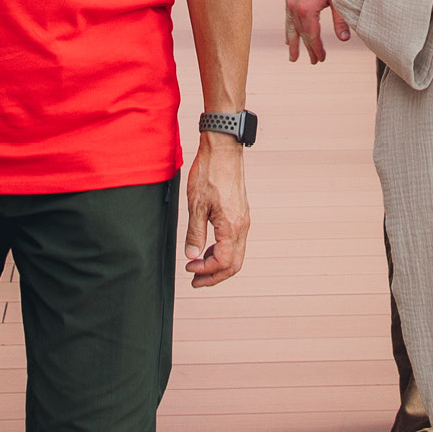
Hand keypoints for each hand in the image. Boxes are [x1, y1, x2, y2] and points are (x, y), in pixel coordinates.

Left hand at [184, 136, 249, 287]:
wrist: (223, 150)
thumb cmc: (209, 173)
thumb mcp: (196, 204)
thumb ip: (195, 233)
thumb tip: (192, 256)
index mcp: (232, 226)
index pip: (223, 262)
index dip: (205, 271)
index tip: (189, 269)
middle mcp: (242, 226)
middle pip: (234, 264)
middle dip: (214, 276)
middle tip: (195, 281)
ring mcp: (243, 220)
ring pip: (236, 254)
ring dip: (219, 265)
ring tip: (199, 268)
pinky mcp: (241, 214)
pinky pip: (236, 242)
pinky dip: (222, 251)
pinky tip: (208, 248)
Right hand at [284, 0, 349, 62]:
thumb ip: (340, 19)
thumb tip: (344, 40)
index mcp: (307, 10)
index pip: (311, 37)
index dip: (316, 50)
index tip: (320, 60)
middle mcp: (294, 7)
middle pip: (300, 34)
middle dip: (306, 49)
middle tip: (313, 62)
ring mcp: (289, 0)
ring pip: (290, 26)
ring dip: (292, 42)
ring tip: (292, 56)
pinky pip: (286, 16)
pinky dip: (288, 27)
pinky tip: (288, 34)